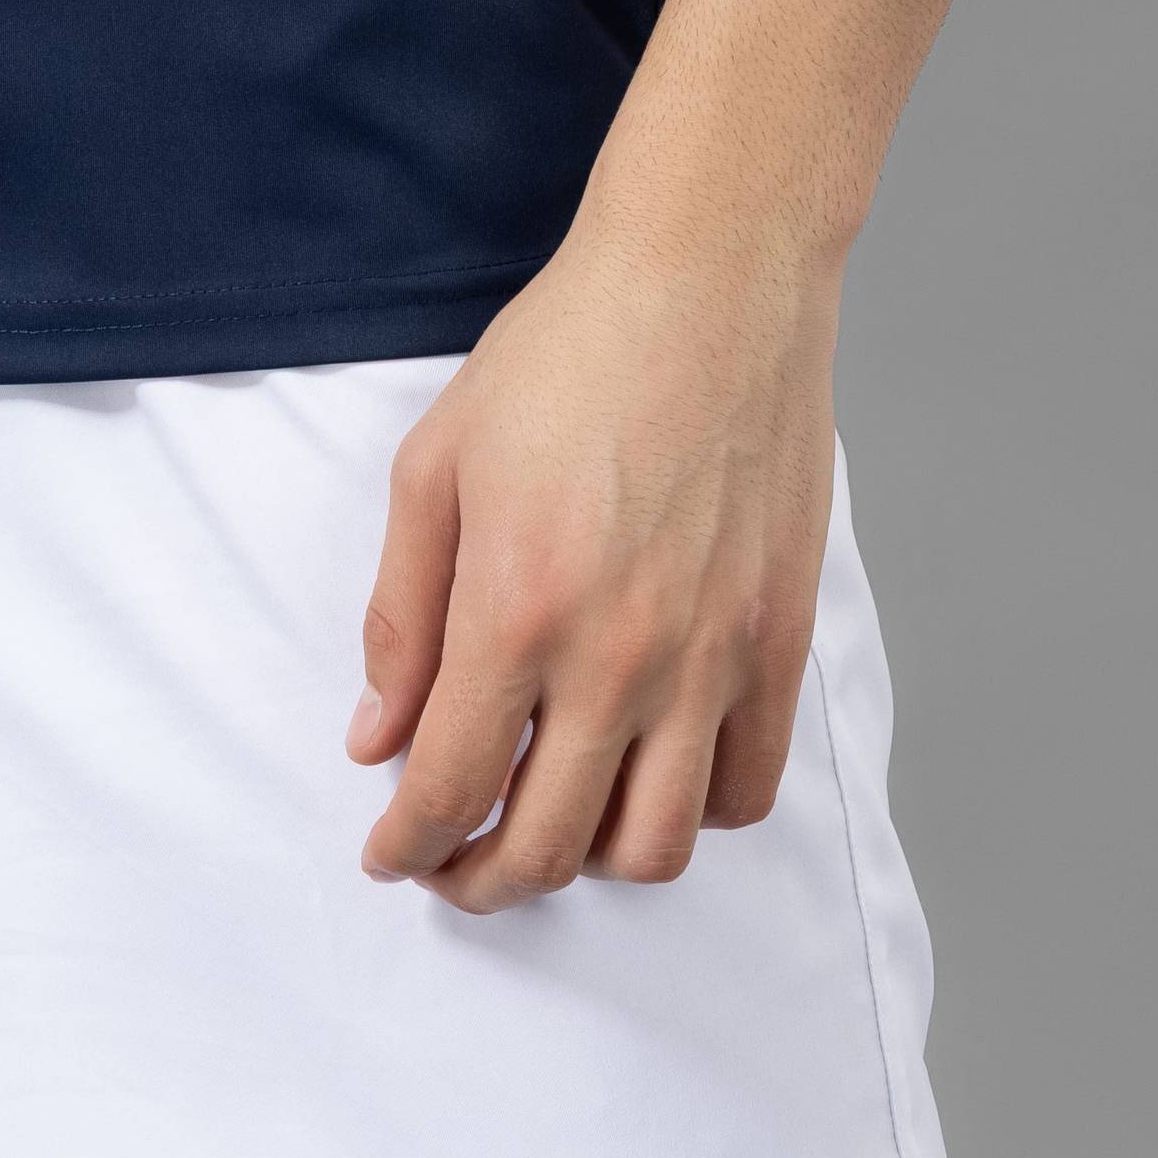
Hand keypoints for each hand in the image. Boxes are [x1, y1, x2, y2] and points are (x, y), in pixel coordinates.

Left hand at [346, 213, 839, 913]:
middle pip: (545, 846)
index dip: (408, 843)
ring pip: (651, 849)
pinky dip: (689, 814)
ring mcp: (711, 657)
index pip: (450, 788)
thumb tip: (376, 739)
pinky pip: (743, 789)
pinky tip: (645, 773)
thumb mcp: (437, 464)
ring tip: (548, 826)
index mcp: (516, 608)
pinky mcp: (780, 642)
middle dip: (478, 879)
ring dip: (586, 864)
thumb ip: (401, 616)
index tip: (391, 854)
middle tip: (451, 863)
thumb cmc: (566, 352)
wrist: (708, 278)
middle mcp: (619, 656)